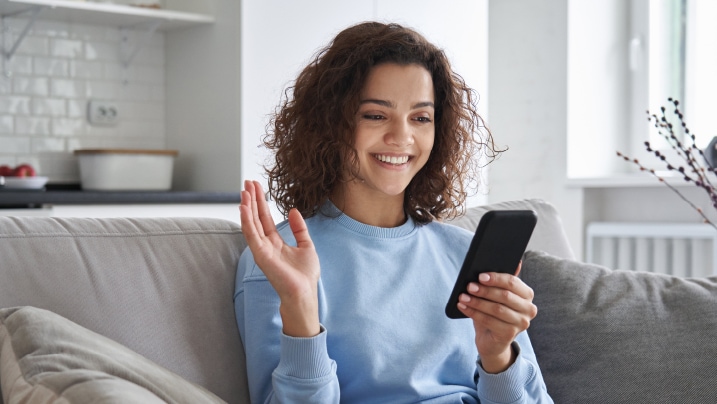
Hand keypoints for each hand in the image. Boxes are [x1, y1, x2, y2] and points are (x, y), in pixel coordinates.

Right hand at [240, 180, 320, 336]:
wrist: (304, 292)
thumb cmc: (305, 275)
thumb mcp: (306, 245)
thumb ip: (299, 228)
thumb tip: (293, 210)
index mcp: (276, 242)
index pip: (265, 218)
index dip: (261, 202)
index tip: (257, 187)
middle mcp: (266, 244)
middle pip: (256, 217)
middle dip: (252, 200)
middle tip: (247, 182)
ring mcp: (262, 250)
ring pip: (251, 224)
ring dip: (247, 207)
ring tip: (244, 191)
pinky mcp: (260, 255)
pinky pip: (251, 235)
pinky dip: (246, 221)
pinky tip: (244, 208)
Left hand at [456, 262, 536, 372]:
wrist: (492, 340)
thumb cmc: (493, 312)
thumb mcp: (496, 295)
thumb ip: (501, 280)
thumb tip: (513, 261)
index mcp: (527, 294)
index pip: (513, 282)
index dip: (496, 278)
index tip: (480, 276)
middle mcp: (529, 309)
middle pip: (505, 296)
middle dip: (485, 290)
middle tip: (469, 286)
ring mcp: (521, 323)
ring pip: (496, 309)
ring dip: (477, 302)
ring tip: (462, 297)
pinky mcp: (510, 334)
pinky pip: (489, 321)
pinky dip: (474, 313)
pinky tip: (463, 307)